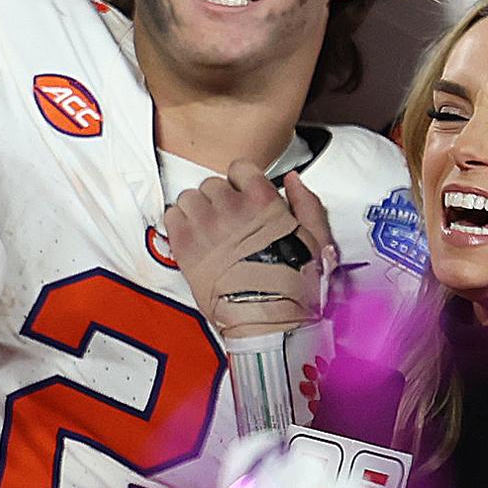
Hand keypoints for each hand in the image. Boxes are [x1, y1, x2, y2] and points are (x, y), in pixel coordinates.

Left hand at [162, 168, 332, 339]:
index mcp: (262, 200)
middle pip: (211, 184)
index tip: (242, 199)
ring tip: (208, 233)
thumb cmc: (293, 285)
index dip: (241, 183)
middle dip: (218, 201)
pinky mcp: (184, 245)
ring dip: (196, 211)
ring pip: (188, 197)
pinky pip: (170, 217)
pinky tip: (194, 241)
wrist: (266, 320)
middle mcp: (230, 207)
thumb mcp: (316, 240)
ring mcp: (204, 225)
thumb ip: (306, 203)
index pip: (239, 168)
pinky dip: (178, 225)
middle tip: (227, 223)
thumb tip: (293, 179)